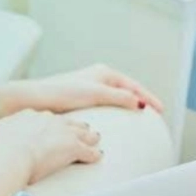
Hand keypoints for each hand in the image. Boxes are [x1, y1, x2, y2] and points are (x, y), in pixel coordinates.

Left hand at [0, 64, 163, 116]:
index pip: (133, 85)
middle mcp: (97, 78)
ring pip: (116, 98)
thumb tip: (139, 103)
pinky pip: (106, 106)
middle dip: (141, 100)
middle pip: (127, 90)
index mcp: (103, 73)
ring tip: (139, 118)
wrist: (36, 99)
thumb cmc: (62, 93)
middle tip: (154, 114)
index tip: (160, 110)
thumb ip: (119, 97)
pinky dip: (116, 113)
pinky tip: (116, 122)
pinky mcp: (81, 101)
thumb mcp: (95, 93)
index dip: (148, 97)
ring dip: (129, 106)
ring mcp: (89, 89)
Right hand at [0, 109, 101, 184]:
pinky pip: (88, 150)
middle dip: (75, 126)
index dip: (51, 124)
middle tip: (82, 128)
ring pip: (82, 132)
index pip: (44, 118)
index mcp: (28, 116)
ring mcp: (61, 132)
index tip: (53, 127)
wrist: (5, 154)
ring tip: (95, 139)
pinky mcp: (71, 147)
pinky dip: (93, 154)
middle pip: (67, 121)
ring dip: (89, 137)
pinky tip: (97, 157)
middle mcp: (47, 120)